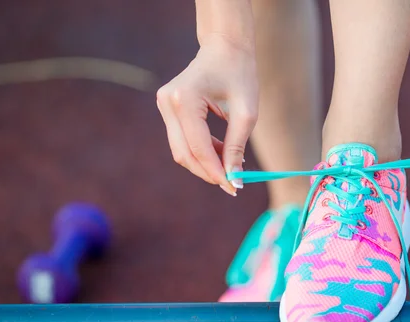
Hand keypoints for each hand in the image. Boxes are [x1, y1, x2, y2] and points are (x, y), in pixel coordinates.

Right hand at [156, 36, 258, 195]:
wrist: (224, 47)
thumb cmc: (239, 74)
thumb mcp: (246, 112)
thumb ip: (237, 146)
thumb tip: (234, 179)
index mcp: (185, 99)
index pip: (198, 147)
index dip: (216, 172)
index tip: (234, 188)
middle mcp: (168, 102)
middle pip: (184, 153)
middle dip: (208, 172)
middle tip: (232, 185)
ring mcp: (163, 105)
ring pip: (181, 150)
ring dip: (205, 163)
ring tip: (230, 166)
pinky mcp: (167, 109)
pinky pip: (182, 141)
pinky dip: (201, 152)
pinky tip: (221, 151)